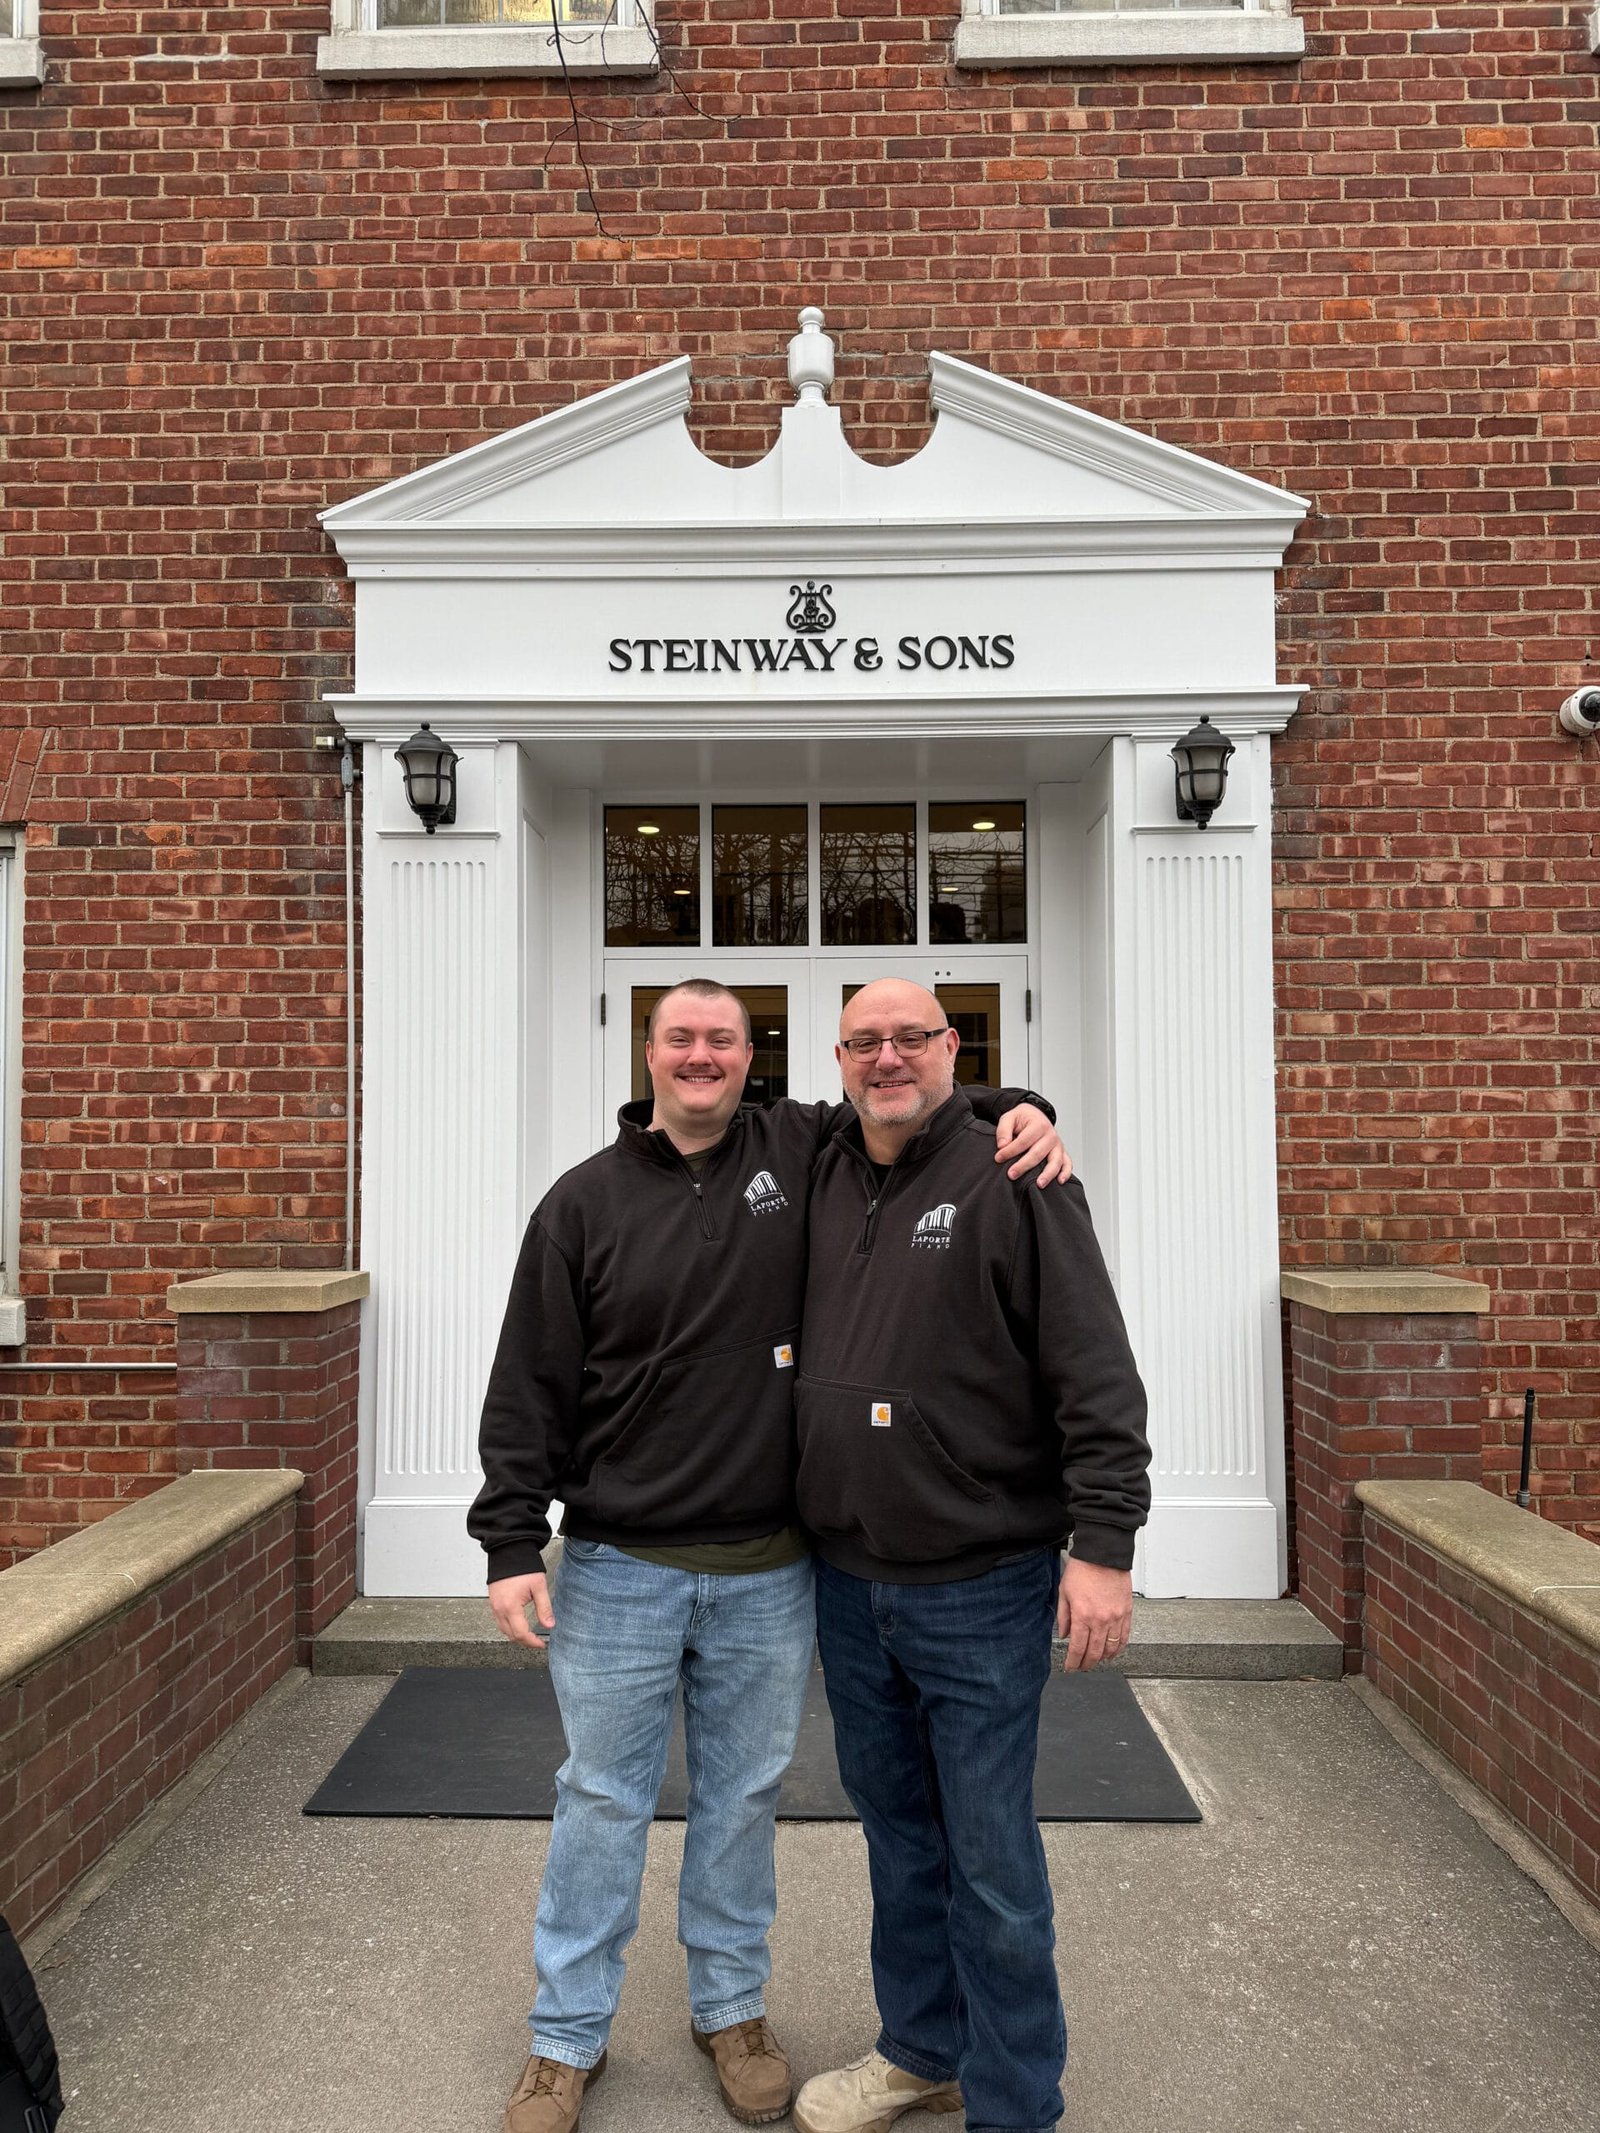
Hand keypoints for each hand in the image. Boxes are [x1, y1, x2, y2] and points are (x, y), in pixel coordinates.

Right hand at [488, 1571, 554, 1650]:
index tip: (541, 1644)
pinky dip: (509, 1628)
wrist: (508, 1552)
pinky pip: (499, 1622)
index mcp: (511, 1606)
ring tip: (529, 1636)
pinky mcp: (493, 1602)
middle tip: (537, 1642)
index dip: (532, 1642)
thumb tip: (549, 1625)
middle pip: (511, 1635)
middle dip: (525, 1642)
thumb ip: (544, 1608)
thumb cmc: (522, 1567)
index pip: (521, 1633)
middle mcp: (499, 1609)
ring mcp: (494, 1606)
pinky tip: (518, 1625)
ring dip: (516, 1636)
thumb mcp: (539, 1587)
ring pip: (503, 1630)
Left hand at [995, 1103, 1072, 1186]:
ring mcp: (1058, 1145)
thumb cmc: (1023, 1119)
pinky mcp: (1061, 1153)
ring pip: (1055, 1161)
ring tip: (1039, 1184)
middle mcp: (1051, 1135)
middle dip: (1024, 1165)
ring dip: (1048, 1174)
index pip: (1024, 1141)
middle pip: (1038, 1153)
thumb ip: (1003, 1130)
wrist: (1035, 1115)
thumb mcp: (1010, 1117)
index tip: (998, 1158)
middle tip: (1011, 1174)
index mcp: (1039, 1125)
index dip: (1010, 1151)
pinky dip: (1065, 1173)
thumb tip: (1002, 1145)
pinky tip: (1059, 1181)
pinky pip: (1067, 1163)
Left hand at [1056, 1557, 1131, 1671]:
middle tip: (1082, 1667)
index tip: (1070, 1667)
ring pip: (1111, 1648)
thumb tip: (1064, 1634)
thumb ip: (1063, 1616)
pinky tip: (1113, 1651)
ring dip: (1103, 1658)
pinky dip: (1119, 1648)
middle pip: (1095, 1652)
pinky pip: (1124, 1637)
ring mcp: (1116, 1617)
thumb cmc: (1083, 1569)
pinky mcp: (1127, 1612)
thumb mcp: (1064, 1592)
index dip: (1073, 1662)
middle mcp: (1101, 1620)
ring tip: (1096, 1661)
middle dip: (1087, 1663)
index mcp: (1083, 1616)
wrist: (1103, 1554)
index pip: (1078, 1648)